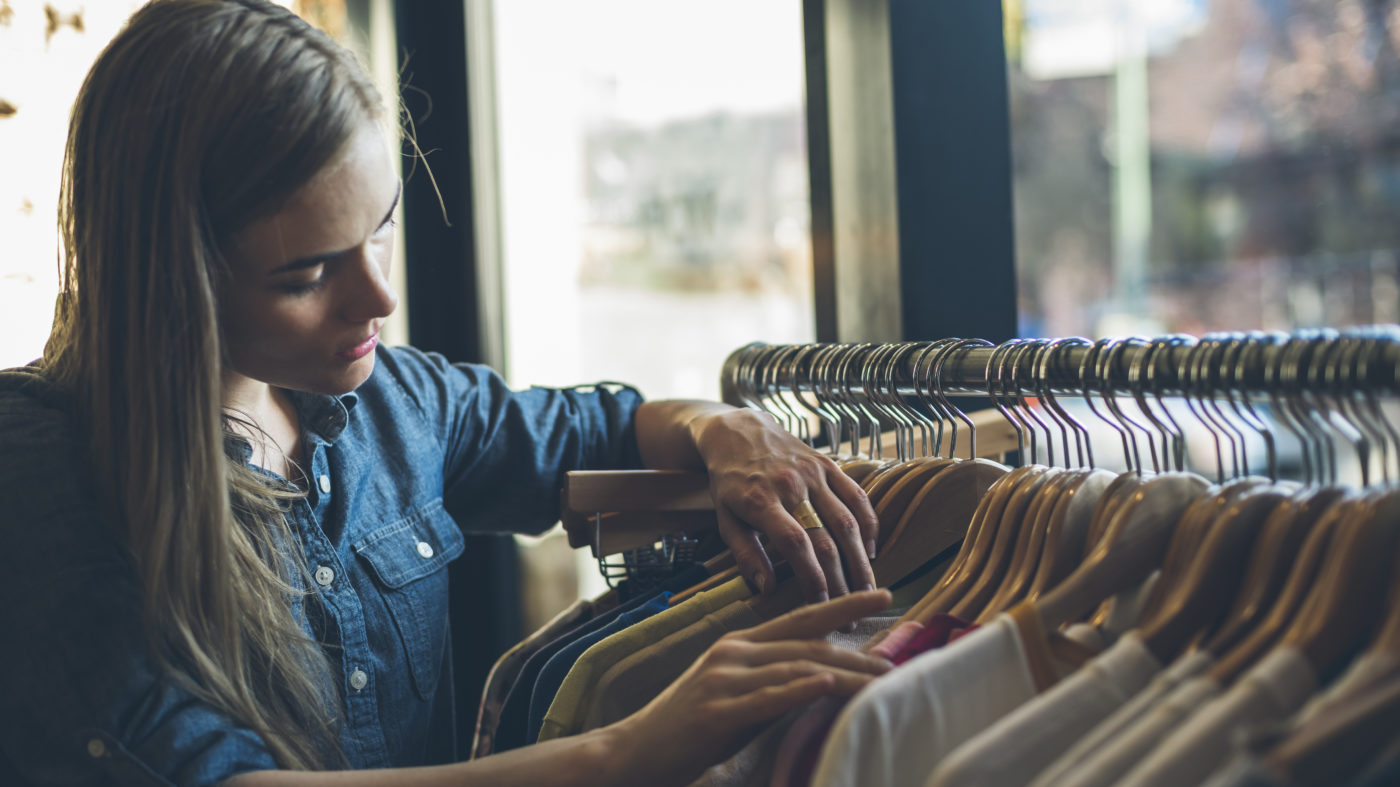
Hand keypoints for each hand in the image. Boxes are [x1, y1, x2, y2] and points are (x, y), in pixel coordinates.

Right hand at [605, 590, 893, 786]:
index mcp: (740, 644)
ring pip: (795, 669)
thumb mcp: (736, 694)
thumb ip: (773, 681)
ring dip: (844, 674)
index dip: (844, 605)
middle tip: (896, 660)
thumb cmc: (689, 727)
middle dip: (856, 651)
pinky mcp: (715, 712)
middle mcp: (733, 653)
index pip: (801, 617)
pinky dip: (798, 690)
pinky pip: (765, 698)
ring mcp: (723, 680)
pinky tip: (826, 685)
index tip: (884, 595)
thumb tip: (825, 678)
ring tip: (881, 680)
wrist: (635, 751)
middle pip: (807, 645)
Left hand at [692, 409, 878, 603]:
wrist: (738, 431)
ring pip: (847, 520)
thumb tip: (767, 589)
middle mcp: (791, 485)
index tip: (821, 604)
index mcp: (760, 501)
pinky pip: (857, 496)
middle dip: (841, 579)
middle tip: (849, 612)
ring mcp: (813, 473)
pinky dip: (868, 525)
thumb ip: (745, 555)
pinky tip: (870, 551)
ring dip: (860, 560)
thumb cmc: (729, 482)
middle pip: (825, 538)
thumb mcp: (725, 519)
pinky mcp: (828, 464)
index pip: (795, 544)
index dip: (812, 577)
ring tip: (867, 589)